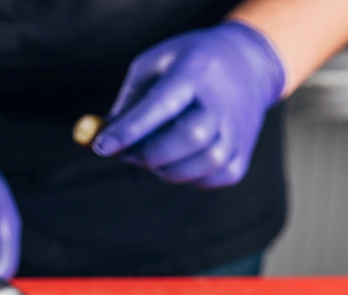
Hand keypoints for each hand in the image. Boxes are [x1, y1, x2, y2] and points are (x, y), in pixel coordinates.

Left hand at [92, 21, 284, 188]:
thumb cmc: (185, 66)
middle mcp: (223, 99)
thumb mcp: (153, 66)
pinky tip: (180, 161)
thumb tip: (101, 142)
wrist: (246, 64)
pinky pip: (217, 177)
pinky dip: (191, 178)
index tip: (102, 147)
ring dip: (168, 170)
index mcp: (195, 70)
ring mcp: (239, 126)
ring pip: (206, 163)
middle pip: (191, 137)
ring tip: (153, 157)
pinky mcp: (245, 150)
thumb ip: (128, 104)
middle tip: (128, 155)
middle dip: (150, 154)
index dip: (131, 129)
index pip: (162, 104)